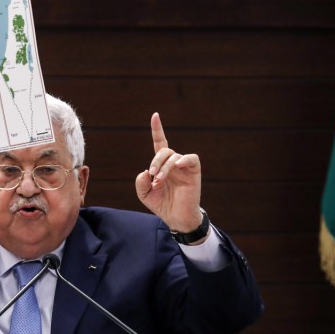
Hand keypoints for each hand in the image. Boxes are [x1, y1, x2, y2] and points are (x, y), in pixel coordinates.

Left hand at [135, 112, 201, 231]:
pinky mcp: (194, 172)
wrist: (176, 218)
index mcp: (162, 165)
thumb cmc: (162, 204)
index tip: (155, 115)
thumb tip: (146, 172)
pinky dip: (184, 159)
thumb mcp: (145, 194)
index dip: (157, 129)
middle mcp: (173, 163)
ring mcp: (184, 167)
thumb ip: (140, 183)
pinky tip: (177, 166)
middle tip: (153, 175)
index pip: (159, 143)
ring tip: (159, 181)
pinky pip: (191, 158)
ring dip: (164, 167)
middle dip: (156, 161)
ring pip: (174, 156)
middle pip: (164, 150)